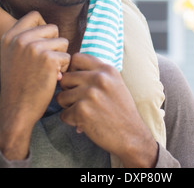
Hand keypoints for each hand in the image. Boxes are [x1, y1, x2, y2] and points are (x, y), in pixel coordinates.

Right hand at [0, 11, 70, 159]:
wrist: (16, 109)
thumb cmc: (19, 83)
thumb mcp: (13, 55)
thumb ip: (26, 39)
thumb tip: (51, 28)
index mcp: (10, 36)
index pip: (35, 15)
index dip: (44, 28)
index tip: (43, 43)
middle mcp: (21, 38)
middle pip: (53, 28)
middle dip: (55, 45)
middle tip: (46, 62)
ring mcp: (34, 47)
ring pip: (63, 42)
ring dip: (61, 57)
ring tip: (48, 70)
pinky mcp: (48, 59)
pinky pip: (67, 57)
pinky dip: (63, 69)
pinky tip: (52, 78)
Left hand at [56, 53, 157, 167]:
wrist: (132, 135)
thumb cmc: (121, 110)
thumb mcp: (115, 83)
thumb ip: (96, 73)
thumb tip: (67, 71)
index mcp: (107, 69)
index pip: (76, 58)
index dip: (71, 69)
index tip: (76, 81)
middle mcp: (99, 78)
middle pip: (66, 77)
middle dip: (67, 90)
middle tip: (77, 100)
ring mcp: (90, 94)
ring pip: (61, 96)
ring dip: (68, 107)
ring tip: (82, 112)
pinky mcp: (82, 111)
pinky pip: (63, 114)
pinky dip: (70, 121)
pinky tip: (83, 123)